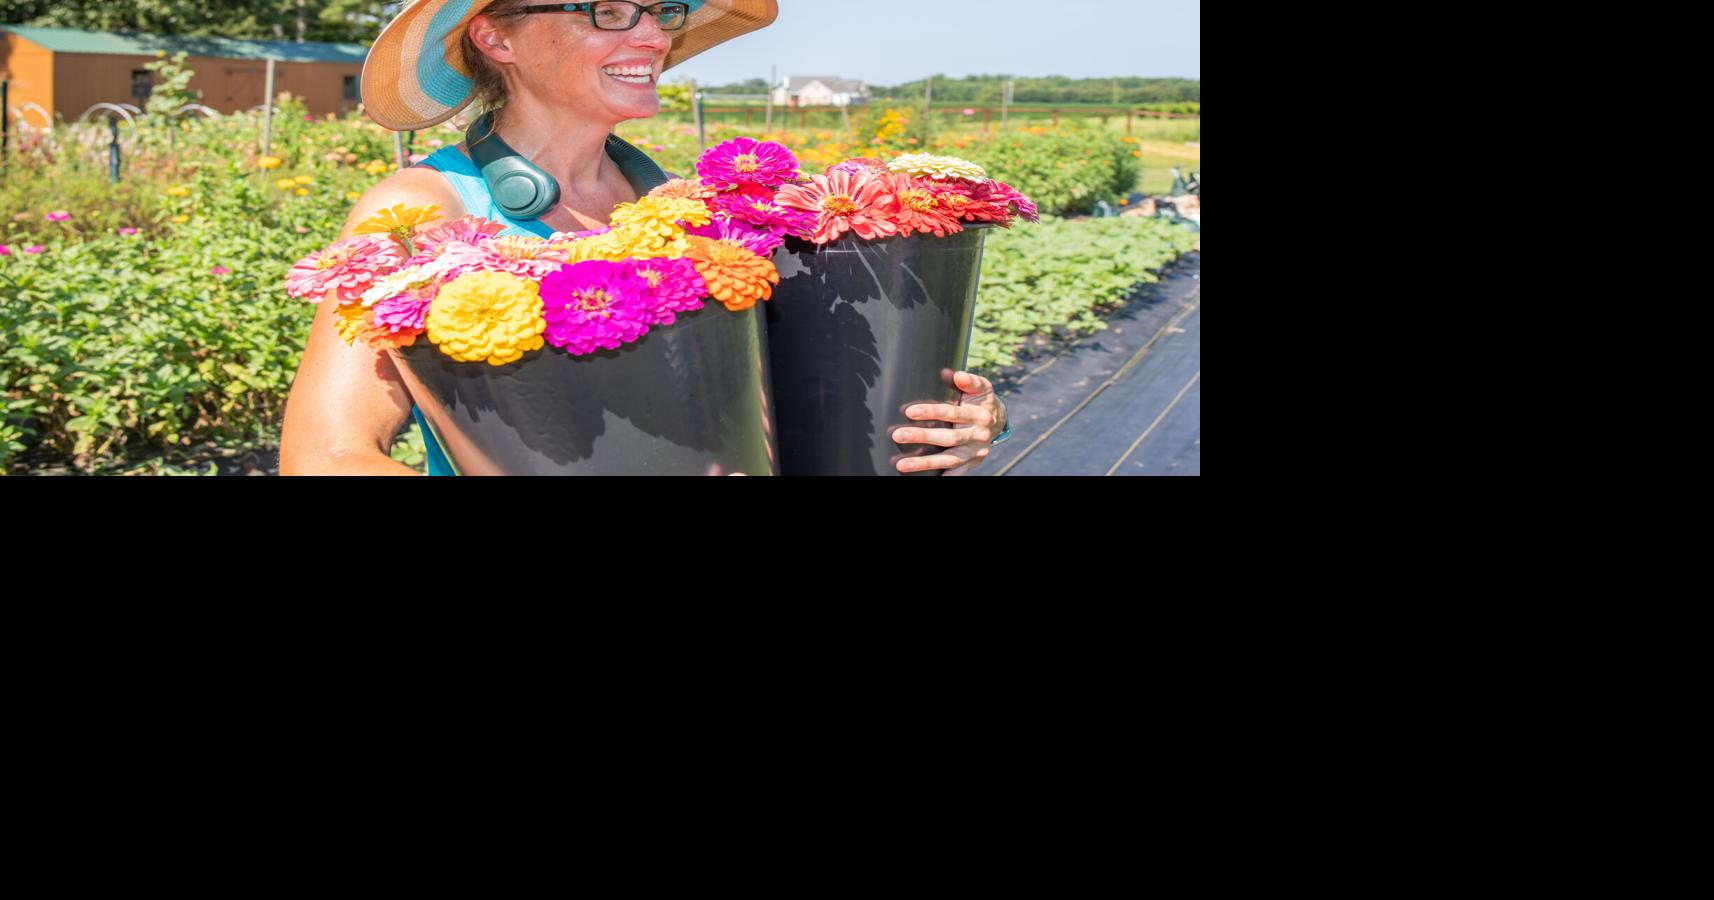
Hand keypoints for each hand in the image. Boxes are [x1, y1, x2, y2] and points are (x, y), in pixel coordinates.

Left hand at [892, 370, 1006, 475]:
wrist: (999, 421)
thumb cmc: (982, 401)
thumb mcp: (982, 387)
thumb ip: (970, 381)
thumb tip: (956, 375)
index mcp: (978, 415)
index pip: (952, 413)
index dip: (931, 412)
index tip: (910, 412)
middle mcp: (978, 435)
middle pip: (948, 438)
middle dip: (922, 437)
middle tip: (898, 435)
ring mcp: (975, 452)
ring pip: (949, 460)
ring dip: (925, 463)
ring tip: (902, 465)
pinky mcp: (972, 463)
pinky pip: (956, 474)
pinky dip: (942, 477)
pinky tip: (922, 479)